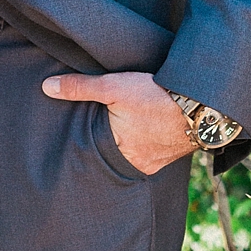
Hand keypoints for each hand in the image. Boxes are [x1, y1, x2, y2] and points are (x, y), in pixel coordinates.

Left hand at [42, 71, 192, 174]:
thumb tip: (46, 88)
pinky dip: (141, 143)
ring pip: (130, 155)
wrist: (204, 104)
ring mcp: (155, 162)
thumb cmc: (156, 96)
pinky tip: (140, 131)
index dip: (82, 145)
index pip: (92, 153)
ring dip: (124, 144)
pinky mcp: (170, 154)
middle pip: (111, 156)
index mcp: (119, 152)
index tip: (70, 141)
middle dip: (102, 147)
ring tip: (116, 132)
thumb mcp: (113, 86)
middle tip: (92, 135)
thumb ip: (79, 88)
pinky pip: (149, 152)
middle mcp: (137, 164)